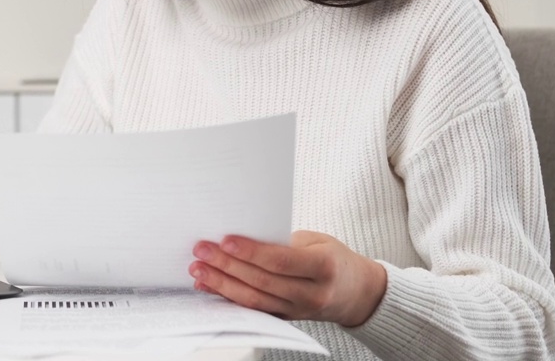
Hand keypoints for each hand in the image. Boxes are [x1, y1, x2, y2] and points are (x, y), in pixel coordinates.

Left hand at [188, 230, 387, 327]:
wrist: (356, 293)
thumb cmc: (333, 258)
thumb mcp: (317, 241)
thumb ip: (283, 241)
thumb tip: (242, 234)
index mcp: (323, 267)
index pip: (280, 261)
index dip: (251, 251)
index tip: (225, 240)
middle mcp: (311, 294)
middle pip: (262, 281)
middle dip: (227, 265)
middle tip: (202, 250)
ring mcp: (298, 311)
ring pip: (254, 300)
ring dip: (221, 284)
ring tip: (198, 269)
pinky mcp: (285, 319)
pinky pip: (253, 310)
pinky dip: (228, 298)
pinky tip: (209, 287)